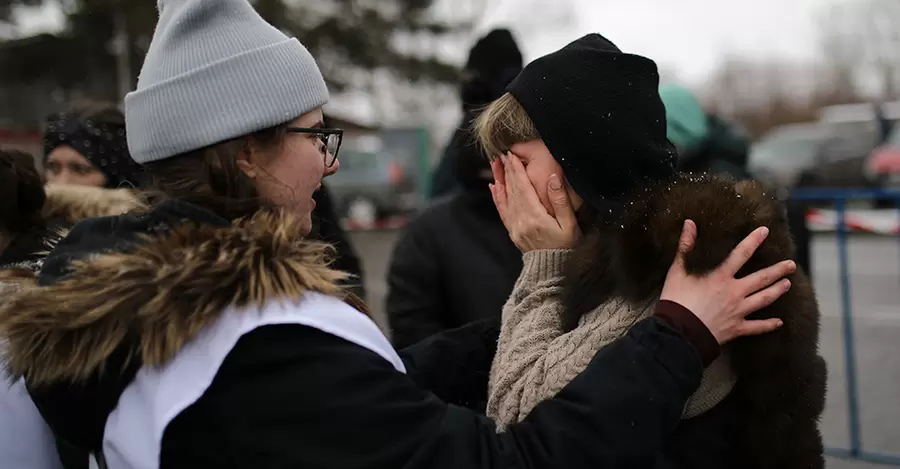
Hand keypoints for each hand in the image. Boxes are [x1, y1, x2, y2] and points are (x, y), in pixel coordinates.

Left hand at [488, 152, 579, 251]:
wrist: (553, 270)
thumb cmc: (566, 246)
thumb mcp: (570, 224)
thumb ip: (561, 200)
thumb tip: (553, 178)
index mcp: (536, 217)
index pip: (523, 188)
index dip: (517, 170)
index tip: (511, 155)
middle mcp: (522, 221)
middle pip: (512, 191)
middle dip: (507, 171)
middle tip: (502, 154)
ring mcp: (515, 227)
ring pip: (504, 199)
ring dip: (499, 180)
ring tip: (495, 165)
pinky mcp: (513, 232)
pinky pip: (502, 212)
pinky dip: (497, 198)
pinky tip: (494, 187)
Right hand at [660, 220, 794, 343]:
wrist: (679, 332)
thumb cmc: (676, 300)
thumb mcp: (677, 270)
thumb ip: (686, 246)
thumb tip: (690, 224)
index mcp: (721, 277)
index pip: (741, 254)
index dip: (754, 241)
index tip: (765, 231)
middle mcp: (735, 292)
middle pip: (761, 278)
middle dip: (778, 270)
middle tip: (791, 264)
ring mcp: (738, 311)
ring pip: (764, 299)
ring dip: (777, 291)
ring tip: (787, 284)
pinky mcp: (736, 328)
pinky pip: (756, 327)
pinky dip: (768, 325)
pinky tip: (779, 322)